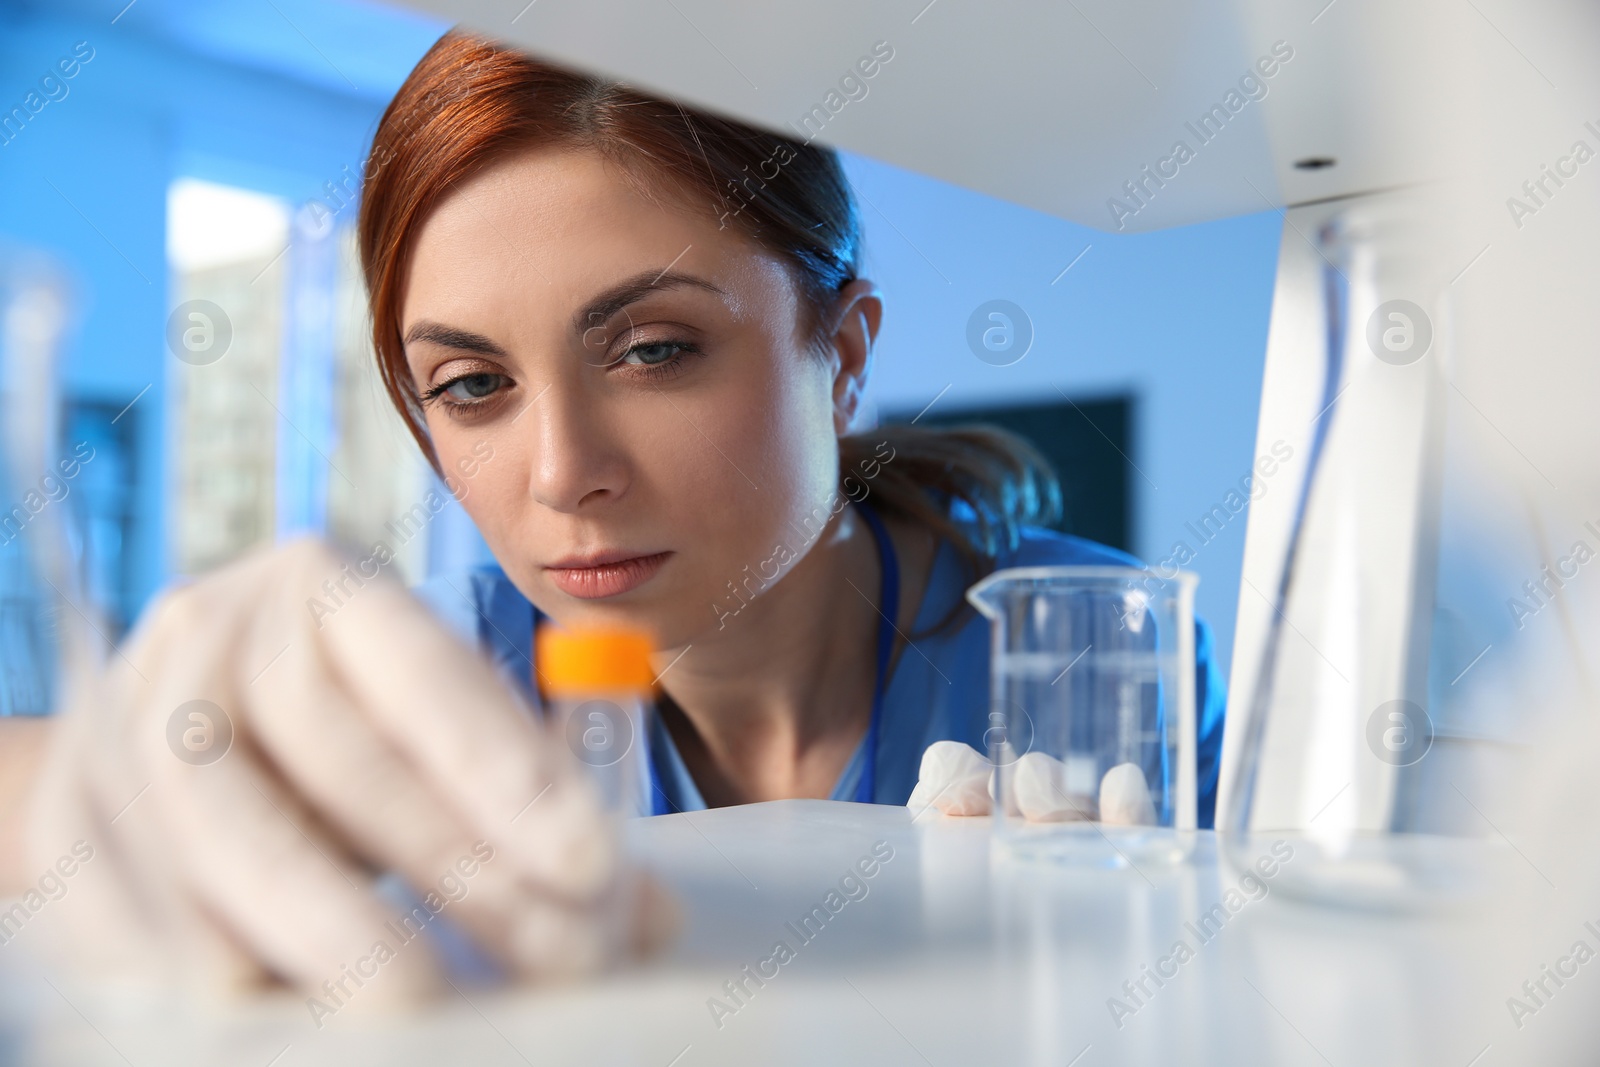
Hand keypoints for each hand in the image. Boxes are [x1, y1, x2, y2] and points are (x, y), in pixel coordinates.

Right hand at [19, 539, 674, 1005]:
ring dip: (347, 939)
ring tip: (435, 1007)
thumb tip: (643, 916)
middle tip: (564, 957)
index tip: (595, 864)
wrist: (154, 732)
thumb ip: (525, 802)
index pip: (426, 672)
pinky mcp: (75, 826)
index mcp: (326, 588)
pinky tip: (326, 1017)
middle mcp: (218, 639)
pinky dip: (248, 976)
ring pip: (238, 843)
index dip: (511, 771)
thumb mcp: (425, 729)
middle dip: (468, 875)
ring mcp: (129, 729)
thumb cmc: (332, 731)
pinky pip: (158, 919)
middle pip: (346, 761)